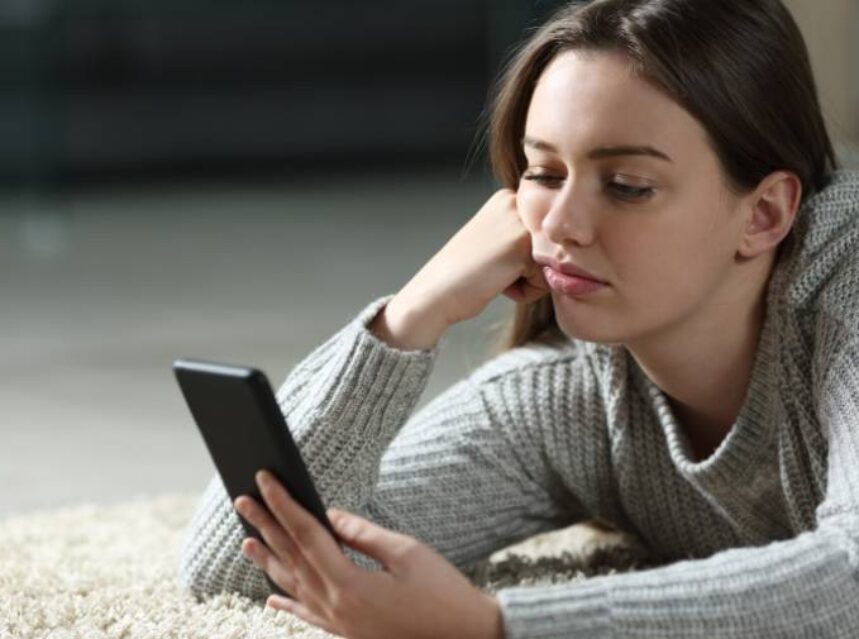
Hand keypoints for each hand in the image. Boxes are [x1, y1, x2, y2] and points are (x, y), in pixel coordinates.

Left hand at [233, 470, 503, 638]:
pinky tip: (271, 595)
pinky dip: (287, 602)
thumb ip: (362, 533)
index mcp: (349, 584)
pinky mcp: (347, 633)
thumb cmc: (442, 592)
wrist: (465, 637)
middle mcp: (336, 608)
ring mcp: (339, 624)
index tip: (265, 481)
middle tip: (243, 500)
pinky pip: (307, 615)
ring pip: (293, 587)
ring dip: (268, 561)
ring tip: (248, 539)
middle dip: (266, 525)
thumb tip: (329, 516)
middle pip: (291, 558)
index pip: (307, 534)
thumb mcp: (405, 552)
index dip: (284, 504)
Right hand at [391, 189, 549, 330]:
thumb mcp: (496, 242)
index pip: (546, 237)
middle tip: (493, 269)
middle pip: (552, 248)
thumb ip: (525, 236)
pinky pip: (545, 280)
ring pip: (551, 264)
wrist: (434, 293)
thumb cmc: (464, 276)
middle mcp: (515, 202)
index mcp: (508, 198)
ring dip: (527, 281)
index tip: (493, 260)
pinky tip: (495, 283)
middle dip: (529, 269)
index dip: (525, 259)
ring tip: (494, 276)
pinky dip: (524, 292)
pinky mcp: (522, 246)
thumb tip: (570, 246)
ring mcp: (519, 222)